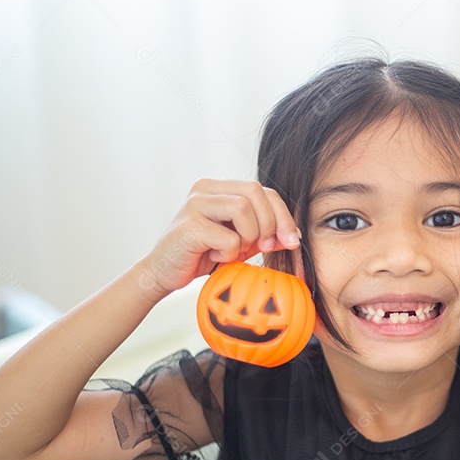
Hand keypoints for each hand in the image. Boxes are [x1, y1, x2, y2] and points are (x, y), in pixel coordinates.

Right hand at [140, 179, 299, 296]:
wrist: (165, 273)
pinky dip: (229, 253)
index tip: (291, 241)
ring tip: (234, 251)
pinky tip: (215, 257)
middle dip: (269, 223)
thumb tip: (294, 235)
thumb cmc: (204, 255)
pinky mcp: (189, 225)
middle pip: (255, 192)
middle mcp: (205, 188)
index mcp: (220, 187)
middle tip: (263, 247)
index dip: (283, 215)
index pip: (263, 190)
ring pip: (243, 208)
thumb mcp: (241, 242)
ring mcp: (195, 204)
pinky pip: (228, 237)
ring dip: (248, 237)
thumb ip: (264, 233)